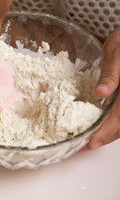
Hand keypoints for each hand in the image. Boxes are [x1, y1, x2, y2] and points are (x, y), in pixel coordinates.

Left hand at [80, 26, 119, 151]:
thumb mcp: (117, 52)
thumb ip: (112, 73)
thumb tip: (101, 93)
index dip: (106, 132)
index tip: (91, 144)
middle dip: (105, 139)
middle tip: (84, 148)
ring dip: (108, 134)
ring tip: (88, 142)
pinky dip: (111, 125)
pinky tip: (97, 126)